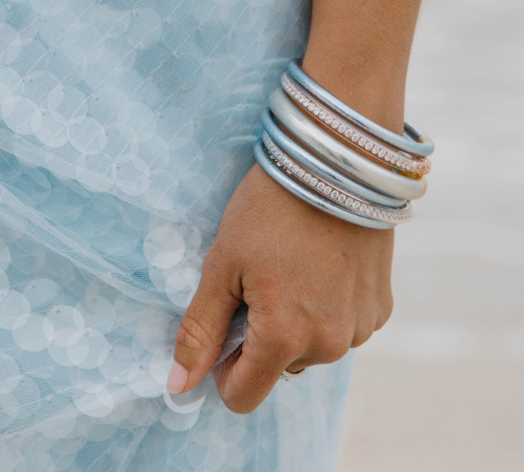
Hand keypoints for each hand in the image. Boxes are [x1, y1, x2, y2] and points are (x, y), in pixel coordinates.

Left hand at [166, 162, 392, 412]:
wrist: (336, 165)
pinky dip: (324, 306)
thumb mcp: (221, 265)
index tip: (220, 324)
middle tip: (255, 277)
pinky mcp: (381, 309)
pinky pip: (341, 327)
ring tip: (288, 265)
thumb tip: (178, 385)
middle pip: (276, 368)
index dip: (221, 367)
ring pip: (310, 348)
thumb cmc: (269, 210)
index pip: (242, 395)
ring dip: (294, 322)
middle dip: (259, 335)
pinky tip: (318, 264)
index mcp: (285, 338)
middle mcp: (329, 345)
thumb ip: (201, 329)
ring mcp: (360, 328)